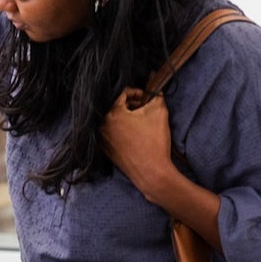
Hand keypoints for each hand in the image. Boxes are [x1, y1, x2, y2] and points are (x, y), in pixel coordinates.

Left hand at [100, 88, 175, 202]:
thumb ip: (156, 95)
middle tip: (146, 110)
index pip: (123, 93)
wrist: (150, 172)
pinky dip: (123, 131)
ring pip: (114, 120)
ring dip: (128, 118)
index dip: (138, 92)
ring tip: (142, 124)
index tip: (147, 98)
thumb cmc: (153, 142)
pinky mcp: (105, 150)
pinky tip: (136, 136)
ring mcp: (102, 139)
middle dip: (132, 105)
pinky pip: (113, 134)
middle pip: (116, 106)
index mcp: (111, 114)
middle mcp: (101, 125)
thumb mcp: (159, 111)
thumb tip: (154, 89)